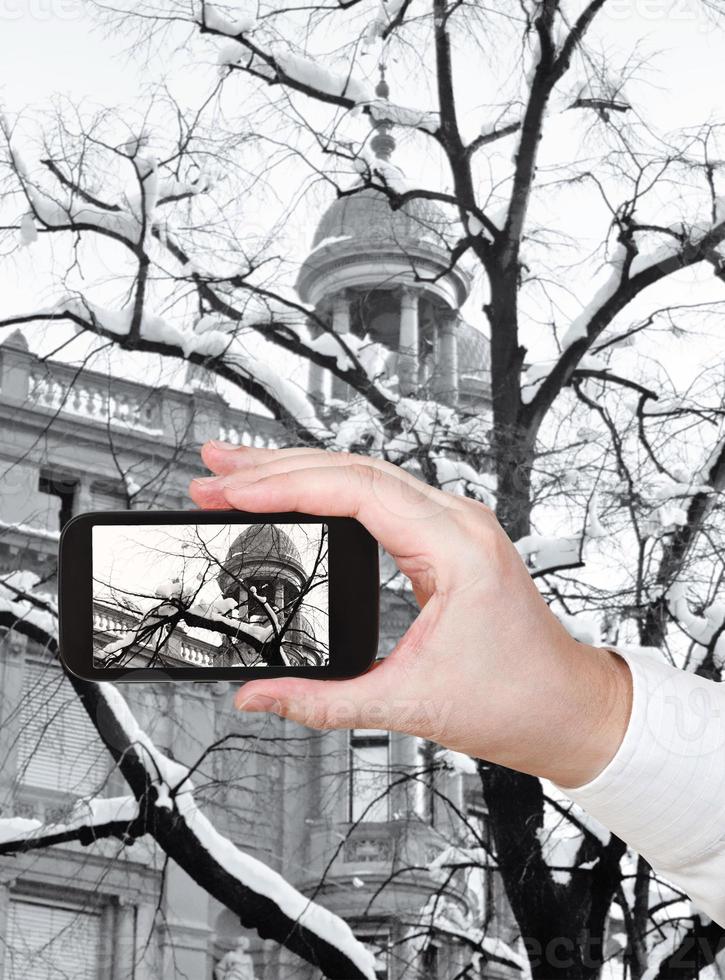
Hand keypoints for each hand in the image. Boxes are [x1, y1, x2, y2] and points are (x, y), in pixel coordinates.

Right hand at [189, 443, 631, 787]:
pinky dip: (329, 491)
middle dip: (277, 466)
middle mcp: (457, 522)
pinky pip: (380, 496)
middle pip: (354, 469)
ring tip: (239, 474)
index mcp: (456, 546)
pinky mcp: (446, 539)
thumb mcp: (407, 703)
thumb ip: (321, 702)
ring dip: (299, 472)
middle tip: (215, 469)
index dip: (286, 486)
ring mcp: (454, 525)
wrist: (567, 706)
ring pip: (365, 475)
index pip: (357, 490)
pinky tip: (295, 494)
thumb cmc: (516, 698)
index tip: (233, 491)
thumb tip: (257, 695)